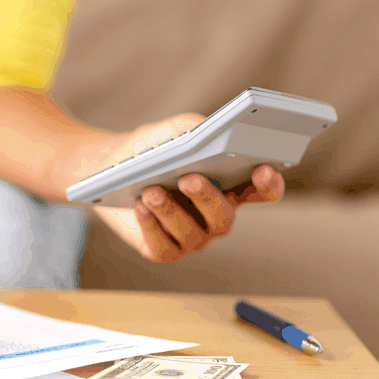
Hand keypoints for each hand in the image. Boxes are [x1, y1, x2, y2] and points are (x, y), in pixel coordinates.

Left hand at [93, 115, 285, 262]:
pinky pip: (163, 247)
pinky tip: (140, 207)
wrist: (110, 170)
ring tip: (150, 191)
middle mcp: (216, 216)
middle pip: (225, 217)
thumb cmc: (150, 148)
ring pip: (192, 234)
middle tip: (188, 178)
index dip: (269, 184)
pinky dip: (151, 227)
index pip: (263, 191)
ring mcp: (192, 237)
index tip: (263, 169)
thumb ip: (194, 129)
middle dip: (207, 198)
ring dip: (171, 212)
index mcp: (231, 186)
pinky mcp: (164, 250)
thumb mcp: (171, 130)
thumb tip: (204, 134)